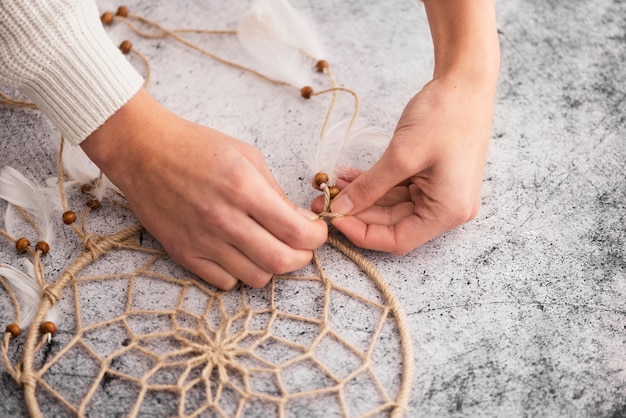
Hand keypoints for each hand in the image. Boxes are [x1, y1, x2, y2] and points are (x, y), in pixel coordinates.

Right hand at [81, 89, 327, 288]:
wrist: (142, 151)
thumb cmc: (195, 147)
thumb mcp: (247, 156)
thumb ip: (276, 192)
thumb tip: (302, 221)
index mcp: (244, 189)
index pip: (296, 232)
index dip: (316, 237)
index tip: (316, 231)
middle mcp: (224, 219)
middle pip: (281, 262)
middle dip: (302, 257)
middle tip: (301, 245)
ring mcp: (202, 241)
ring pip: (255, 278)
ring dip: (271, 266)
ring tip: (268, 247)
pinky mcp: (183, 253)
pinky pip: (224, 282)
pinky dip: (240, 273)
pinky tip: (239, 253)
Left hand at [312, 76, 495, 253]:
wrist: (465, 82)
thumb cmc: (445, 115)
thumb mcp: (401, 155)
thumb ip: (369, 187)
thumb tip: (340, 208)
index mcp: (448, 211)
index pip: (398, 240)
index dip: (362, 233)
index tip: (334, 218)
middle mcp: (447, 209)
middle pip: (394, 224)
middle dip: (357, 212)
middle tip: (324, 200)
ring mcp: (440, 193)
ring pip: (392, 207)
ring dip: (362, 197)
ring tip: (331, 185)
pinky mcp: (432, 179)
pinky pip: (397, 189)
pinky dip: (374, 184)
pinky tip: (349, 176)